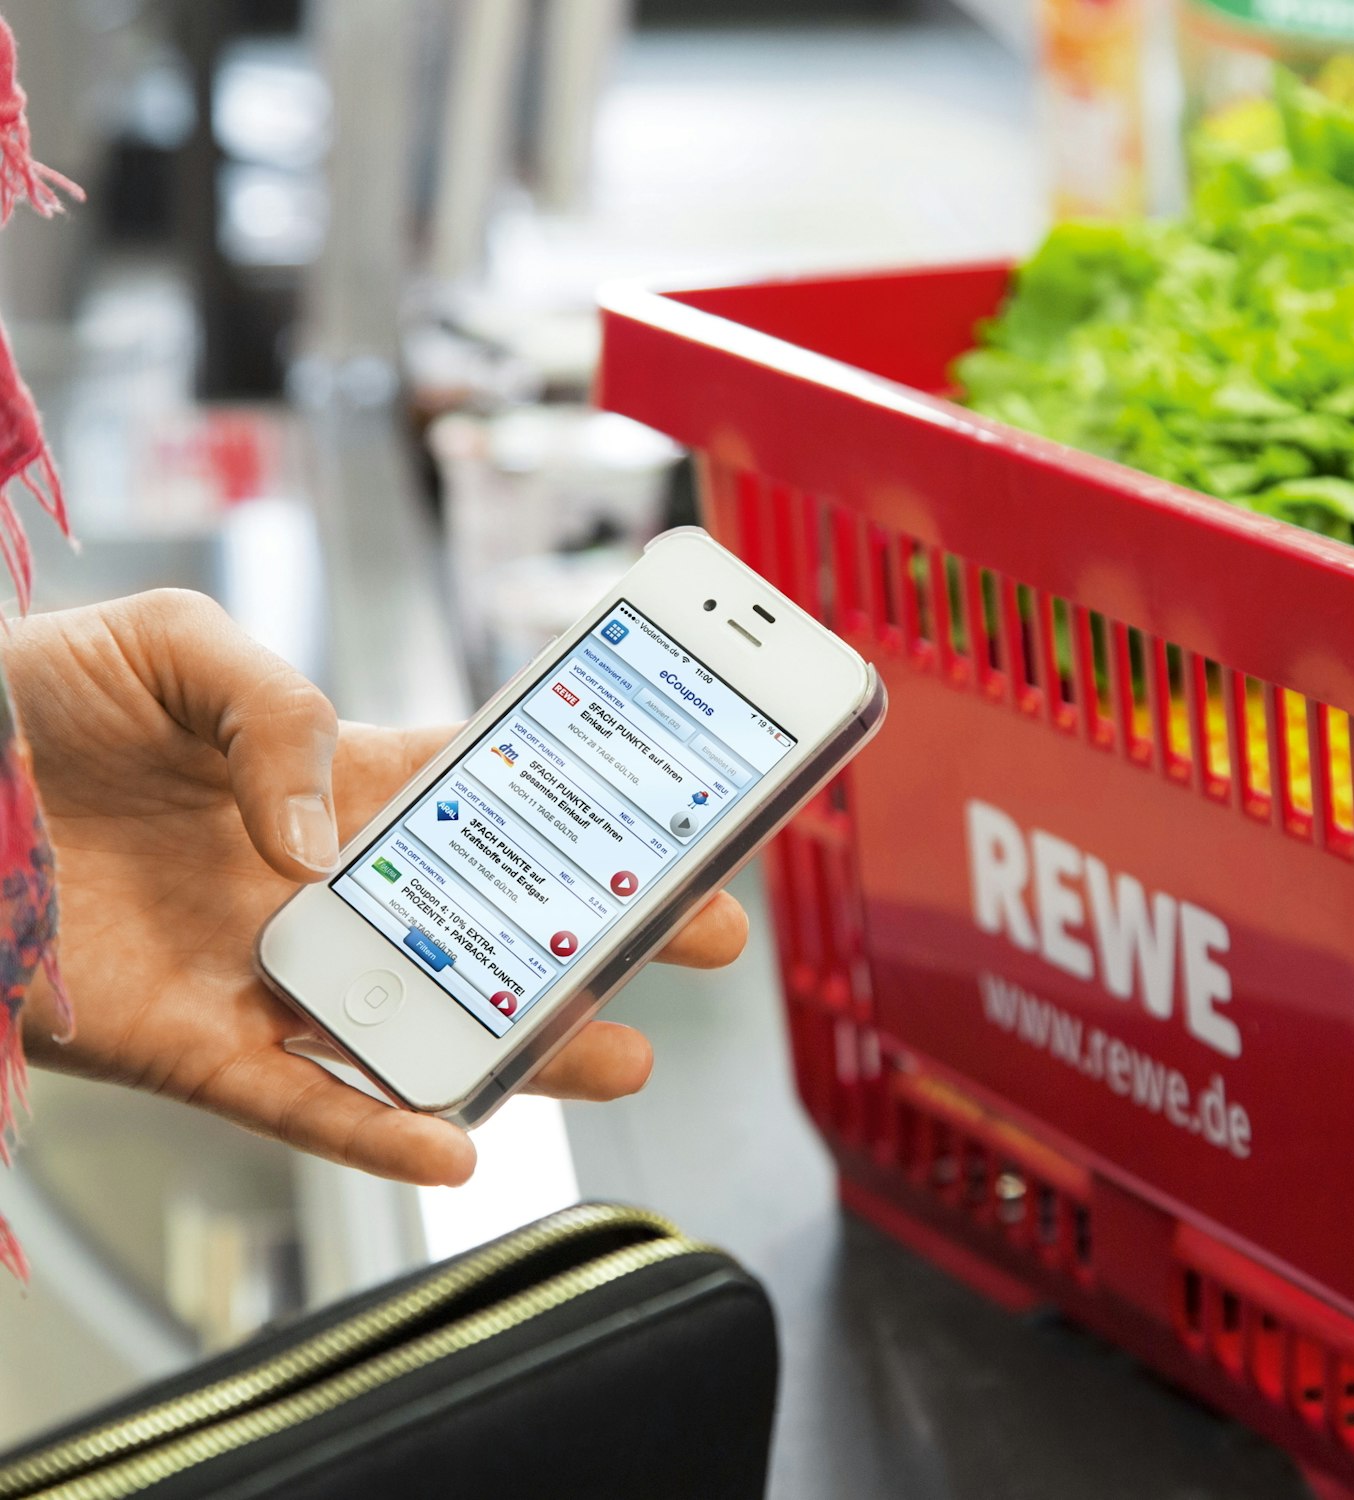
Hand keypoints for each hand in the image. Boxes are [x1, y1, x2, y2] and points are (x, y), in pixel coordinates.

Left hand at [7, 590, 746, 1185]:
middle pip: (484, 925)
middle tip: (702, 935)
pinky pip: (298, 1104)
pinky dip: (375, 1129)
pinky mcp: (186, 1047)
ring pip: (417, 1029)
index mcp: (321, 784)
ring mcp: (259, 973)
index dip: (581, 808)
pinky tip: (455, 1140)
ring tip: (620, 1056)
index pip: (479, 800)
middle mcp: (312, 887)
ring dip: (520, 1050)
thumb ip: (276, 711)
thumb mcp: (173, 649)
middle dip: (599, 936)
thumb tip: (331, 840)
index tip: (672, 812)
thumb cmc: (21, 694)